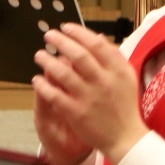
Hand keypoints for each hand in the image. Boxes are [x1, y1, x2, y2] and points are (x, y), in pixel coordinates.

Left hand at [32, 24, 148, 164]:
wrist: (125, 136)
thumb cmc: (125, 106)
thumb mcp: (127, 77)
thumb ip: (114, 57)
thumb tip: (98, 38)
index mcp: (119, 71)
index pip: (97, 44)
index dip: (79, 33)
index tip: (67, 27)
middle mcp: (104, 81)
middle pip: (79, 55)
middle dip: (61, 42)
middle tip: (49, 35)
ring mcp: (89, 97)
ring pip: (63, 74)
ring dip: (48, 62)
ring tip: (39, 55)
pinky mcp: (76, 112)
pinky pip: (55, 95)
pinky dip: (44, 86)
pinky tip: (37, 80)